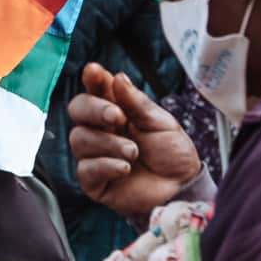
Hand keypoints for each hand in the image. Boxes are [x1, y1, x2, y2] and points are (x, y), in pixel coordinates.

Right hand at [68, 63, 202, 218]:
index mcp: (116, 110)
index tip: (94, 71)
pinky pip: (85, 169)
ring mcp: (95, 155)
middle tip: (117, 116)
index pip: (96, 89)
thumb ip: (137, 102)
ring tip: (133, 152)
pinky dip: (105, 165)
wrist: (183, 189)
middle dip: (93, 109)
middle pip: (77, 110)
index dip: (92, 79)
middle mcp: (101, 130)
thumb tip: (118, 77)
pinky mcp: (95, 182)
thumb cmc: (172, 153)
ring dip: (107, 143)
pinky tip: (125, 168)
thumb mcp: (161, 123)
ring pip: (79, 139)